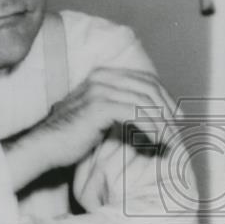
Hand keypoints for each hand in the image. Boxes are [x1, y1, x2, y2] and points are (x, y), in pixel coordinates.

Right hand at [3, 67, 179, 189]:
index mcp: (103, 75)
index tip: (177, 117)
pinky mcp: (100, 106)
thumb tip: (147, 117)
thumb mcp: (98, 116)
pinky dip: (152, 128)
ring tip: (172, 139)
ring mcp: (100, 89)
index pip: (144, 80)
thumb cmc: (70, 137)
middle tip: (179, 129)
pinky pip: (137, 114)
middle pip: (149, 87)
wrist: (44, 147)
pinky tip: (159, 141)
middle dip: (168, 109)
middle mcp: (102, 77)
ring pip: (145, 101)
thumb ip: (119, 109)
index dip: (165, 97)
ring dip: (164, 122)